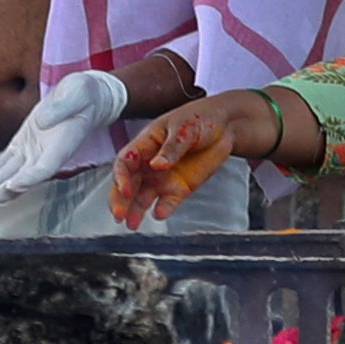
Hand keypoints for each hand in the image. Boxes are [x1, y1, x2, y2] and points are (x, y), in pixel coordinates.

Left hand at [0, 67, 127, 206]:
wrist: (87, 98)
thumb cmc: (85, 95)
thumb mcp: (78, 93)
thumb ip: (61, 107)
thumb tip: (41, 121)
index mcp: (62, 145)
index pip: (45, 167)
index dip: (30, 178)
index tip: (14, 184)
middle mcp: (47, 153)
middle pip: (25, 177)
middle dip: (5, 190)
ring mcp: (34, 149)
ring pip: (13, 172)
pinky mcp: (24, 142)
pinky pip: (8, 160)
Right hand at [108, 91, 276, 226]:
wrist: (225, 126)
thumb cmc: (200, 118)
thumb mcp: (185, 128)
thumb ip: (172, 148)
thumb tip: (156, 165)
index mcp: (145, 144)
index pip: (125, 162)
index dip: (121, 177)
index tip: (125, 189)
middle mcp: (149, 164)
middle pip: (128, 184)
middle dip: (121, 200)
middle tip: (119, 215)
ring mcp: (163, 178)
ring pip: (143, 197)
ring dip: (136, 211)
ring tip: (132, 225)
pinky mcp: (179, 189)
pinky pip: (167, 203)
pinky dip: (162, 209)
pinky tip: (159, 214)